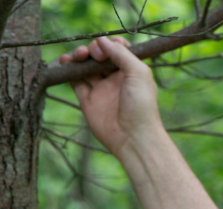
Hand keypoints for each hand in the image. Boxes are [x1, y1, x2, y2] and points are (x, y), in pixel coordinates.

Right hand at [60, 36, 162, 158]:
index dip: (111, 44)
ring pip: (85, 66)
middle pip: (100, 56)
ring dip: (79, 56)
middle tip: (94, 54)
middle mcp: (116, 79)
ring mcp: (101, 90)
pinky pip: (75, 81)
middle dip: (93, 49)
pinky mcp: (88, 101)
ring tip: (78, 56)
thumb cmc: (142, 106)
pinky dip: (68, 70)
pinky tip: (65, 62)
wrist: (133, 137)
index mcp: (131, 72)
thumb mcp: (139, 74)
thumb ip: (122, 54)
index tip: (108, 47)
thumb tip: (102, 40)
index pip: (118, 50)